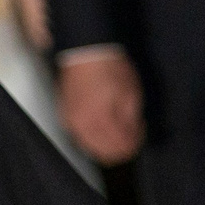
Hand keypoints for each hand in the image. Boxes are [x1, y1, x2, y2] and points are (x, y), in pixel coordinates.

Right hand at [57, 51, 145, 165]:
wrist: (86, 50)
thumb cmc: (111, 68)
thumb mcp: (131, 93)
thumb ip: (131, 120)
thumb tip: (132, 134)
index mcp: (100, 119)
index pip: (121, 147)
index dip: (135, 140)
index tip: (140, 126)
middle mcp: (82, 125)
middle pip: (105, 153)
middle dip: (122, 146)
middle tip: (131, 129)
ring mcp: (70, 121)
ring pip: (91, 148)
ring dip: (107, 143)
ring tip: (116, 125)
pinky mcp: (64, 116)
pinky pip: (79, 137)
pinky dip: (93, 136)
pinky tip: (101, 122)